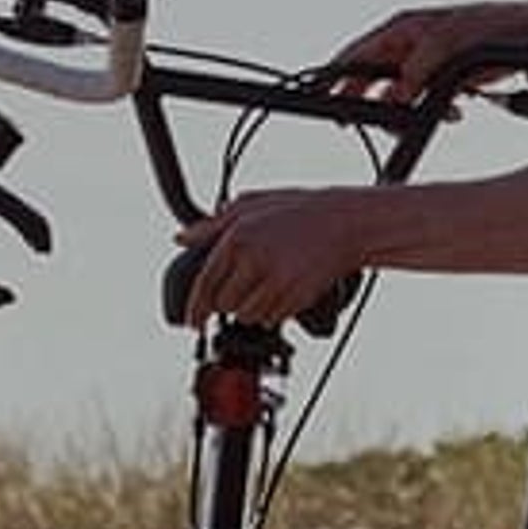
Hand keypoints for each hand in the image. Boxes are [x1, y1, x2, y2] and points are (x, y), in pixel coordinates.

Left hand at [178, 185, 380, 328]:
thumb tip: (181, 238)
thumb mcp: (249, 205)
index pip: (206, 284)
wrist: (346, 223)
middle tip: (243, 285)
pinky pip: (272, 319)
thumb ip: (211, 226)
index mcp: (238, 238)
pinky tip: (282, 289)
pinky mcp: (297, 297)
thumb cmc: (298, 211)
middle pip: (224, 305)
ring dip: (250, 308)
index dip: (195, 308)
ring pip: (247, 316)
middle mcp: (255, 261)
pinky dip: (272, 312)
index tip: (192, 323)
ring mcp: (278, 281)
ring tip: (266, 284)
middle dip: (229, 301)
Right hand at [320, 0, 527, 104]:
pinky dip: (434, 112)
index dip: (335, 75)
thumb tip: (397, 93)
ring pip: (398, 94)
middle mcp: (409, 44)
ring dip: (405, 111)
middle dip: (366, 101)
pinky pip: (425, 101)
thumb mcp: (448, 43)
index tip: (320, 95)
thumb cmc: (491, 26)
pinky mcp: (445, 78)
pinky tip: (454, 114)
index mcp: (403, 29)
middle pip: (371, 77)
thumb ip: (417, 68)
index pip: (357, 53)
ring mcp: (426, 62)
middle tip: (356, 122)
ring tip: (418, 120)